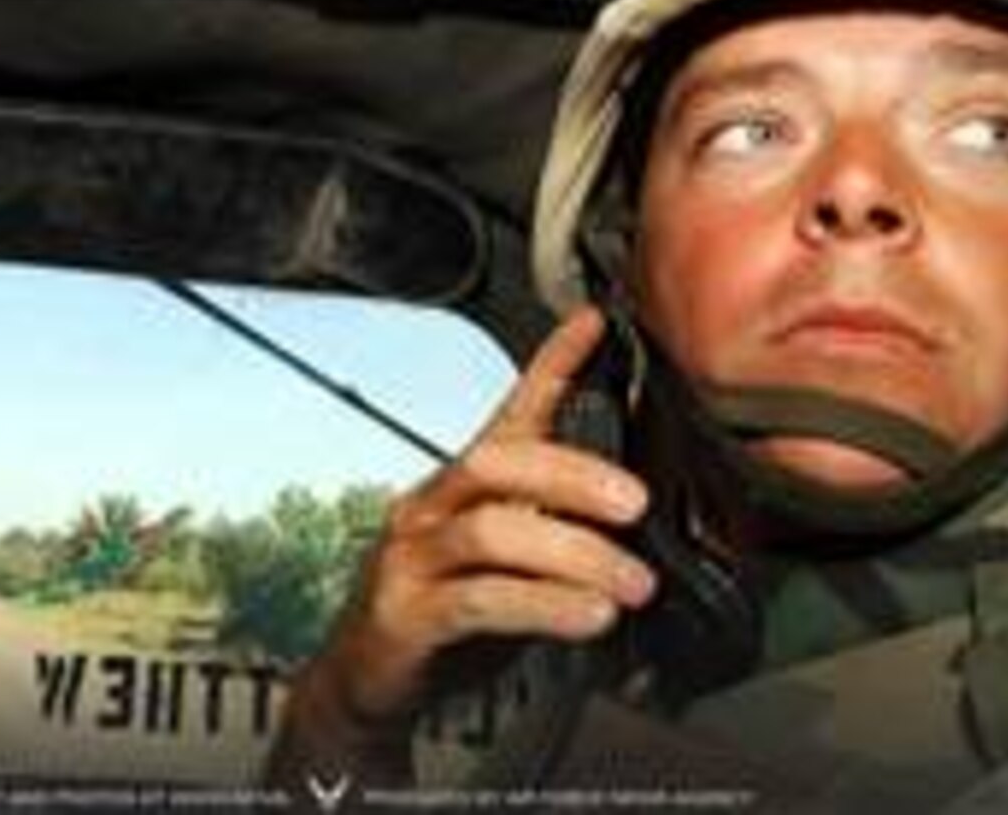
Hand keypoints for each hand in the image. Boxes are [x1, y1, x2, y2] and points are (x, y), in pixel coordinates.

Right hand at [268, 306, 657, 778]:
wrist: (369, 684)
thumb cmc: (446, 616)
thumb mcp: (510, 564)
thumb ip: (556, 532)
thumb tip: (639, 520)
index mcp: (461, 487)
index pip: (510, 413)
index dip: (550, 365)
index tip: (593, 324)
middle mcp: (430, 508)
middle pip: (499, 463)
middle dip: (574, 475)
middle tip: (638, 503)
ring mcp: (412, 559)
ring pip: (494, 532)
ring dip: (576, 556)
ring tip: (634, 585)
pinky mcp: (406, 614)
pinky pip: (482, 600)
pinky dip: (545, 606)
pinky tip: (589, 615)